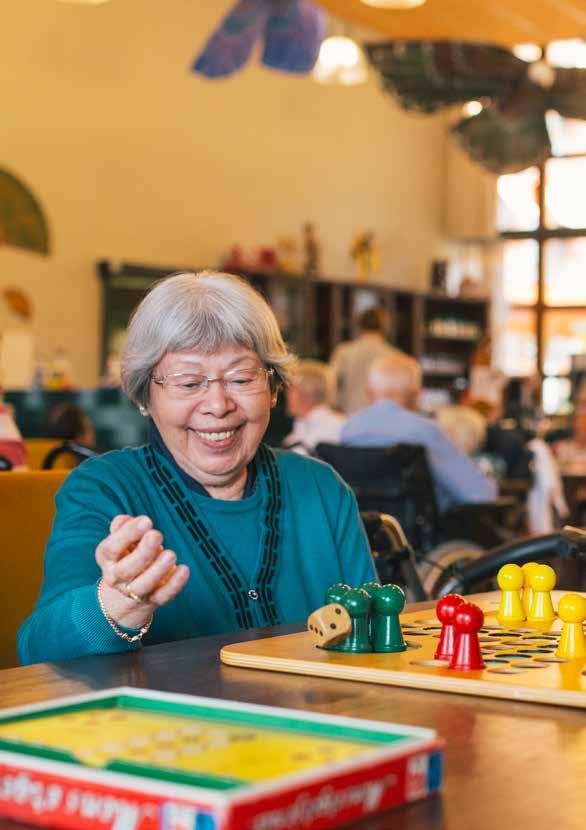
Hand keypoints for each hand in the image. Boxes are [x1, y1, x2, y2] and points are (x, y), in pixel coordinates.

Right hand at [95, 514, 189, 629]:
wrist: (129, 586)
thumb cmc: (128, 553)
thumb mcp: (122, 538)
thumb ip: (122, 527)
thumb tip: (124, 519)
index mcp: (107, 559)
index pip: (111, 548)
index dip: (127, 534)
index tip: (146, 521)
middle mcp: (116, 577)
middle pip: (125, 570)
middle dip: (143, 552)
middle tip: (157, 535)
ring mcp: (134, 591)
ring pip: (143, 585)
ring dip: (158, 570)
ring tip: (170, 554)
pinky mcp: (153, 599)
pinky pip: (163, 596)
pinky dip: (175, 584)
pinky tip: (183, 569)